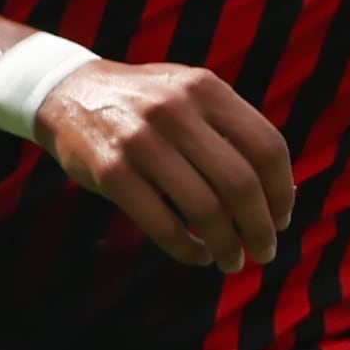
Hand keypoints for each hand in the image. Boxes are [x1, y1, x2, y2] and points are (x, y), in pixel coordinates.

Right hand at [34, 60, 293, 273]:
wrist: (66, 92)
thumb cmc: (143, 103)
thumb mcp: (188, 94)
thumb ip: (231, 131)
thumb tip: (281, 193)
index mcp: (205, 88)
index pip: (267, 146)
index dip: (281, 191)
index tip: (282, 219)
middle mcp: (177, 110)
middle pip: (241, 183)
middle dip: (261, 228)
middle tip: (265, 251)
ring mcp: (141, 141)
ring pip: (205, 209)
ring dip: (227, 245)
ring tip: (232, 261)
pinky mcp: (111, 172)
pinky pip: (163, 223)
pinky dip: (188, 249)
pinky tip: (198, 255)